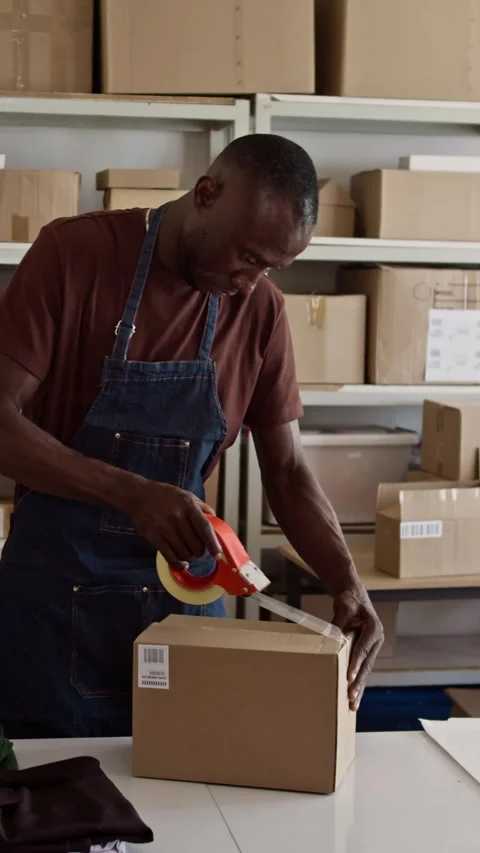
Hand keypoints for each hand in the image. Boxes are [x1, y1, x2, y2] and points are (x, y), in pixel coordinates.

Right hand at [128, 481, 221, 565]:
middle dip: (200, 551)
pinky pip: (170, 556)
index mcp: (188, 506)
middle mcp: (178, 517)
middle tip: (198, 550)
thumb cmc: (164, 494)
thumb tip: (215, 520)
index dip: (213, 543)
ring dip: (189, 556)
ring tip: (187, 552)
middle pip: (196, 544)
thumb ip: (202, 507)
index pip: (205, 528)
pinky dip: (178, 564)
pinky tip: (182, 564)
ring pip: (184, 553)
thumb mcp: (186, 495)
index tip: (218, 554)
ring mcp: (165, 528)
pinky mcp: (154, 537)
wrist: (137, 495)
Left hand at [332, 588, 383, 711]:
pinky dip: (357, 681)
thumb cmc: (349, 601)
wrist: (354, 597)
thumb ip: (339, 623)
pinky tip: (353, 695)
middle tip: (352, 699)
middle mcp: (376, 640)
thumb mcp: (343, 608)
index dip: (356, 664)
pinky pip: (362, 668)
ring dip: (359, 687)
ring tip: (353, 704)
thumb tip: (331, 639)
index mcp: (374, 628)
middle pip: (367, 664)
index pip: (363, 649)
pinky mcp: (366, 652)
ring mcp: (373, 647)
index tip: (349, 678)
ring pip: (366, 670)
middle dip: (358, 683)